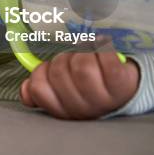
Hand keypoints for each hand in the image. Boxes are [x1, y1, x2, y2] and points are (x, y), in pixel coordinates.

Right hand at [19, 52, 139, 119]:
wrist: (127, 89)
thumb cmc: (89, 85)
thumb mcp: (63, 91)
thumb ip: (42, 90)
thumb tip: (25, 90)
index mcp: (65, 109)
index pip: (39, 89)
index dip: (41, 73)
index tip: (51, 69)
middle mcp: (84, 109)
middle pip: (59, 72)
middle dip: (63, 59)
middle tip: (73, 59)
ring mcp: (104, 97)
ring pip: (81, 66)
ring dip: (82, 53)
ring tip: (88, 55)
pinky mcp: (122, 82)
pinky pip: (106, 58)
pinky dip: (102, 46)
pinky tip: (101, 45)